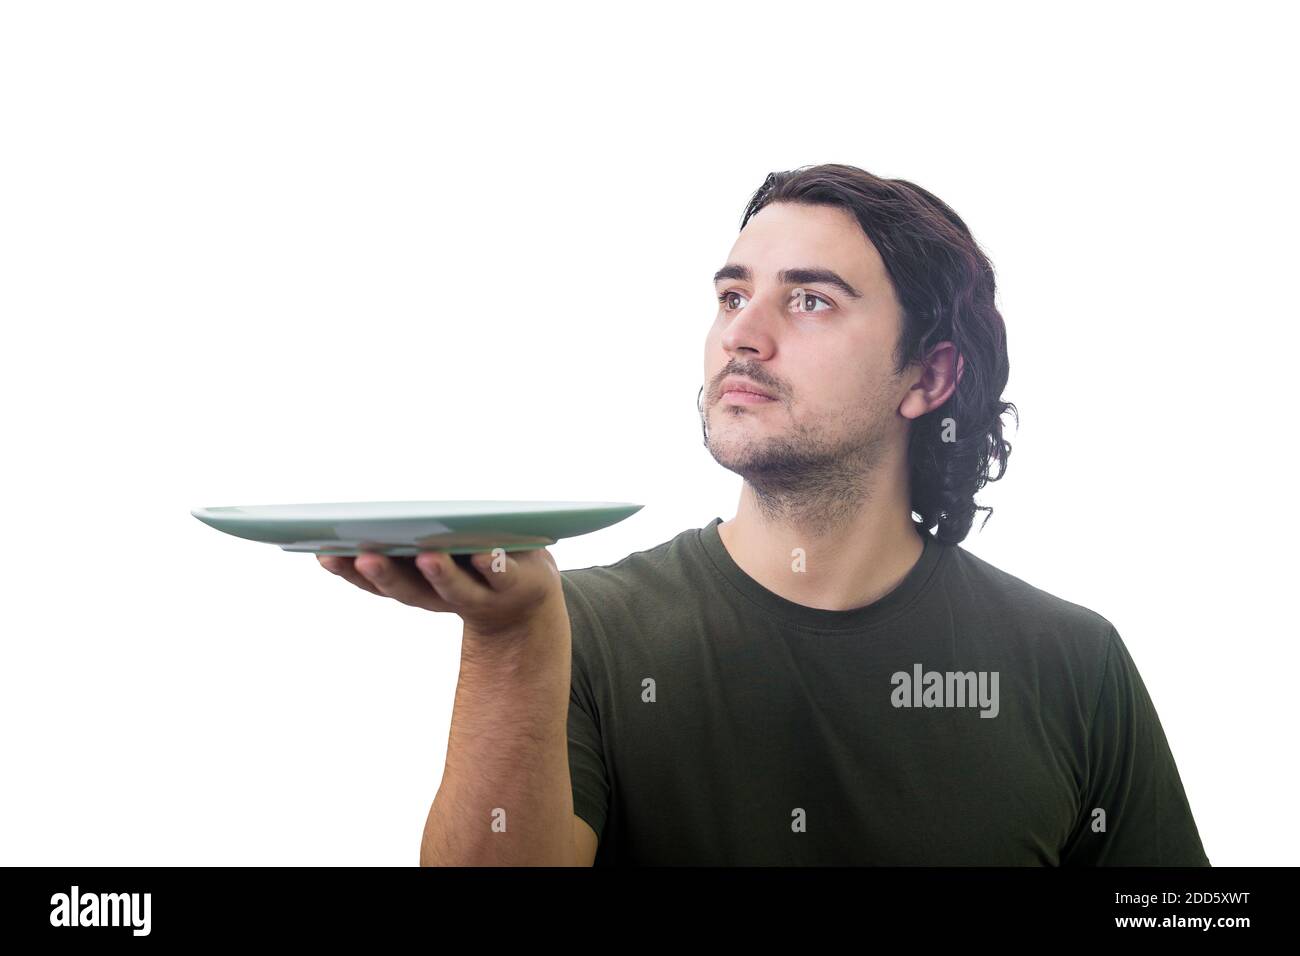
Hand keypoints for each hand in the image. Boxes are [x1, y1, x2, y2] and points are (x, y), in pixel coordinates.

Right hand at [317, 547, 564, 638]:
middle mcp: (444, 596)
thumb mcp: (437, 546)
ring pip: (457, 590)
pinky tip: (487, 553)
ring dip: (440, 575)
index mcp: (417, 585)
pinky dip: (493, 566)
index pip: (375, 581)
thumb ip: (407, 532)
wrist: (529, 595)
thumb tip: (372, 502)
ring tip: (427, 556)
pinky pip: (503, 577)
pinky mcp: (518, 583)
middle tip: (364, 555)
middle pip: (410, 589)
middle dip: (386, 573)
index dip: (348, 572)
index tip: (322, 552)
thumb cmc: (472, 560)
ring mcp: (482, 594)